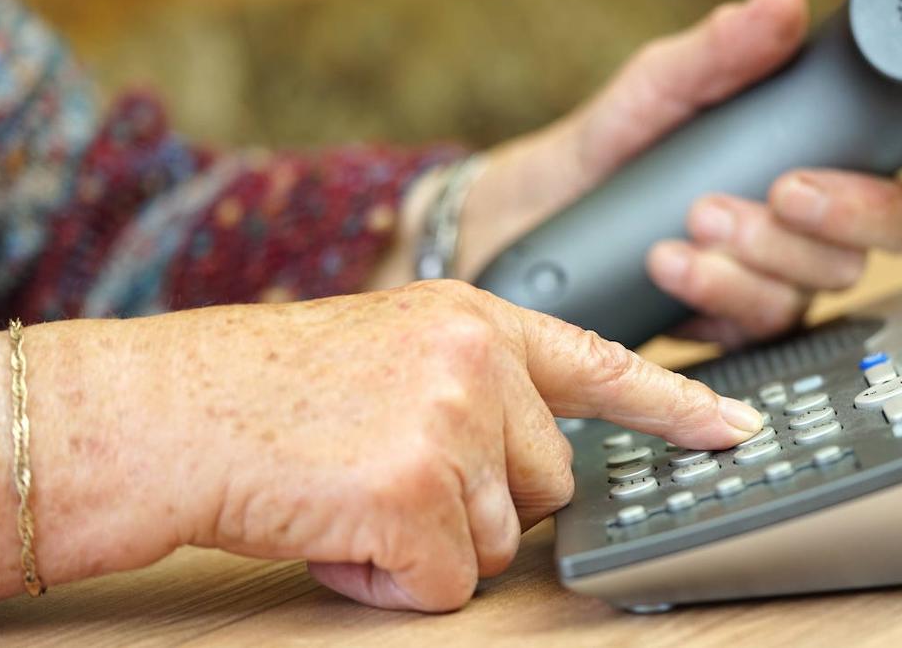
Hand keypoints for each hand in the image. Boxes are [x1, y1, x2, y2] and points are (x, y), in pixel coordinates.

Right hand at [0, 284, 761, 609]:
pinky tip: (336, 533)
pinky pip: (442, 583)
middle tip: (392, 474)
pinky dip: (388, 581)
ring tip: (351, 495)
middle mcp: (477, 361)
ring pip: (496, 541)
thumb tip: (535, 462)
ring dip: (428, 543)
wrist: (168, 411)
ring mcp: (449, 423)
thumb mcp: (392, 349)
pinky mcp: (414, 492)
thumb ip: (478, 386)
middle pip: (548, 483)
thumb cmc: (269, 388)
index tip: (734, 433)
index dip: (676, 409)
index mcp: (475, 318)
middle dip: (483, 503)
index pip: (602, 365)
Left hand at [457, 0, 901, 345]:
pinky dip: (721, 291)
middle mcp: (811, 210)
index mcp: (811, 141)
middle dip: (848, 211)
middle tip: (782, 190)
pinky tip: (672, 261)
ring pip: (830, 279)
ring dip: (767, 251)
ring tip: (697, 216)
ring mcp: (781, 270)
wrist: (539, 219)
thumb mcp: (659, 87)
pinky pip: (767, 324)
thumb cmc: (610, 146)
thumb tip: (779, 4)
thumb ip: (719, 51)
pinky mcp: (741, 320)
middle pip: (895, 225)